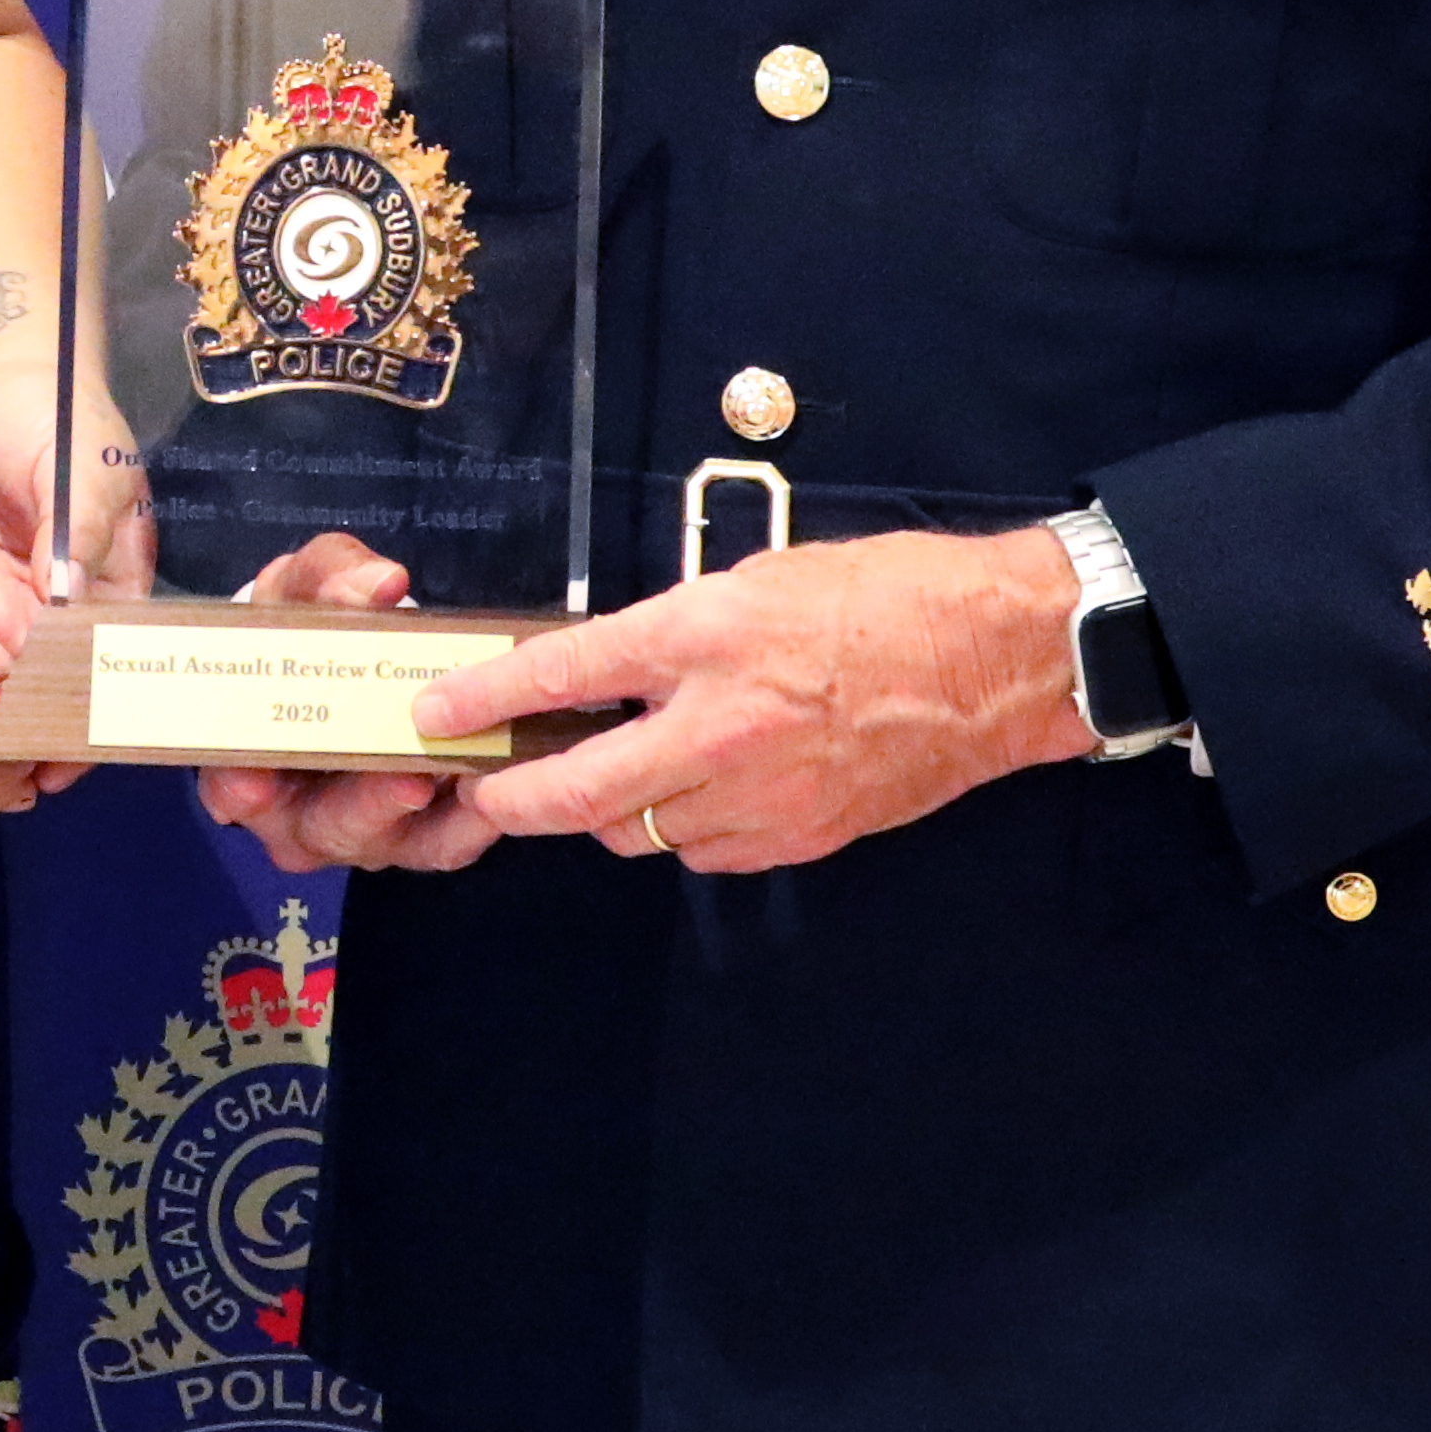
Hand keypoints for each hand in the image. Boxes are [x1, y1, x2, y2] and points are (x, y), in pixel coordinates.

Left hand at [0, 370, 81, 802]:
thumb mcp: (85, 464)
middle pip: (40, 687)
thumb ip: (81, 530)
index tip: (57, 760)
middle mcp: (50, 608)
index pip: (103, 669)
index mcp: (104, 586)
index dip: (84, 718)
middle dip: (17, 730)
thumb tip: (66, 598)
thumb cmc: (55, 411)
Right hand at [191, 534, 503, 879]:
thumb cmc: (310, 621)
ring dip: (433, 813)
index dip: (242, 788)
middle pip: (322, 826)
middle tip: (406, 781)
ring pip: (390, 840)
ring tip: (460, 778)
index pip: (231, 786)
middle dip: (366, 804)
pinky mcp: (419, 838)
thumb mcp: (308, 585)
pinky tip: (496, 788)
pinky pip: (446, 842)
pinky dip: (471, 821)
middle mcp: (298, 815)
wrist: (353, 652)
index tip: (258, 785)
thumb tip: (382, 584)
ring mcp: (361, 834)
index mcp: (247, 762)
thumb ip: (332, 580)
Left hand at [440, 525, 1083, 875]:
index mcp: (705, 636)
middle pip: (579, 792)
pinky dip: (677, 829)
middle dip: (512, 800)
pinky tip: (687, 795)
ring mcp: (758, 793)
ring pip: (635, 832)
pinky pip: (702, 851)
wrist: (994, 661)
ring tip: (596, 778)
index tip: (436, 711)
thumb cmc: (885, 596)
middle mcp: (718, 724)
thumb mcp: (758, 580)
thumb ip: (674, 631)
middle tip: (484, 790)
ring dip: (603, 812)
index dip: (486, 696)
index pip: (564, 671)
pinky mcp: (796, 837)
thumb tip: (604, 667)